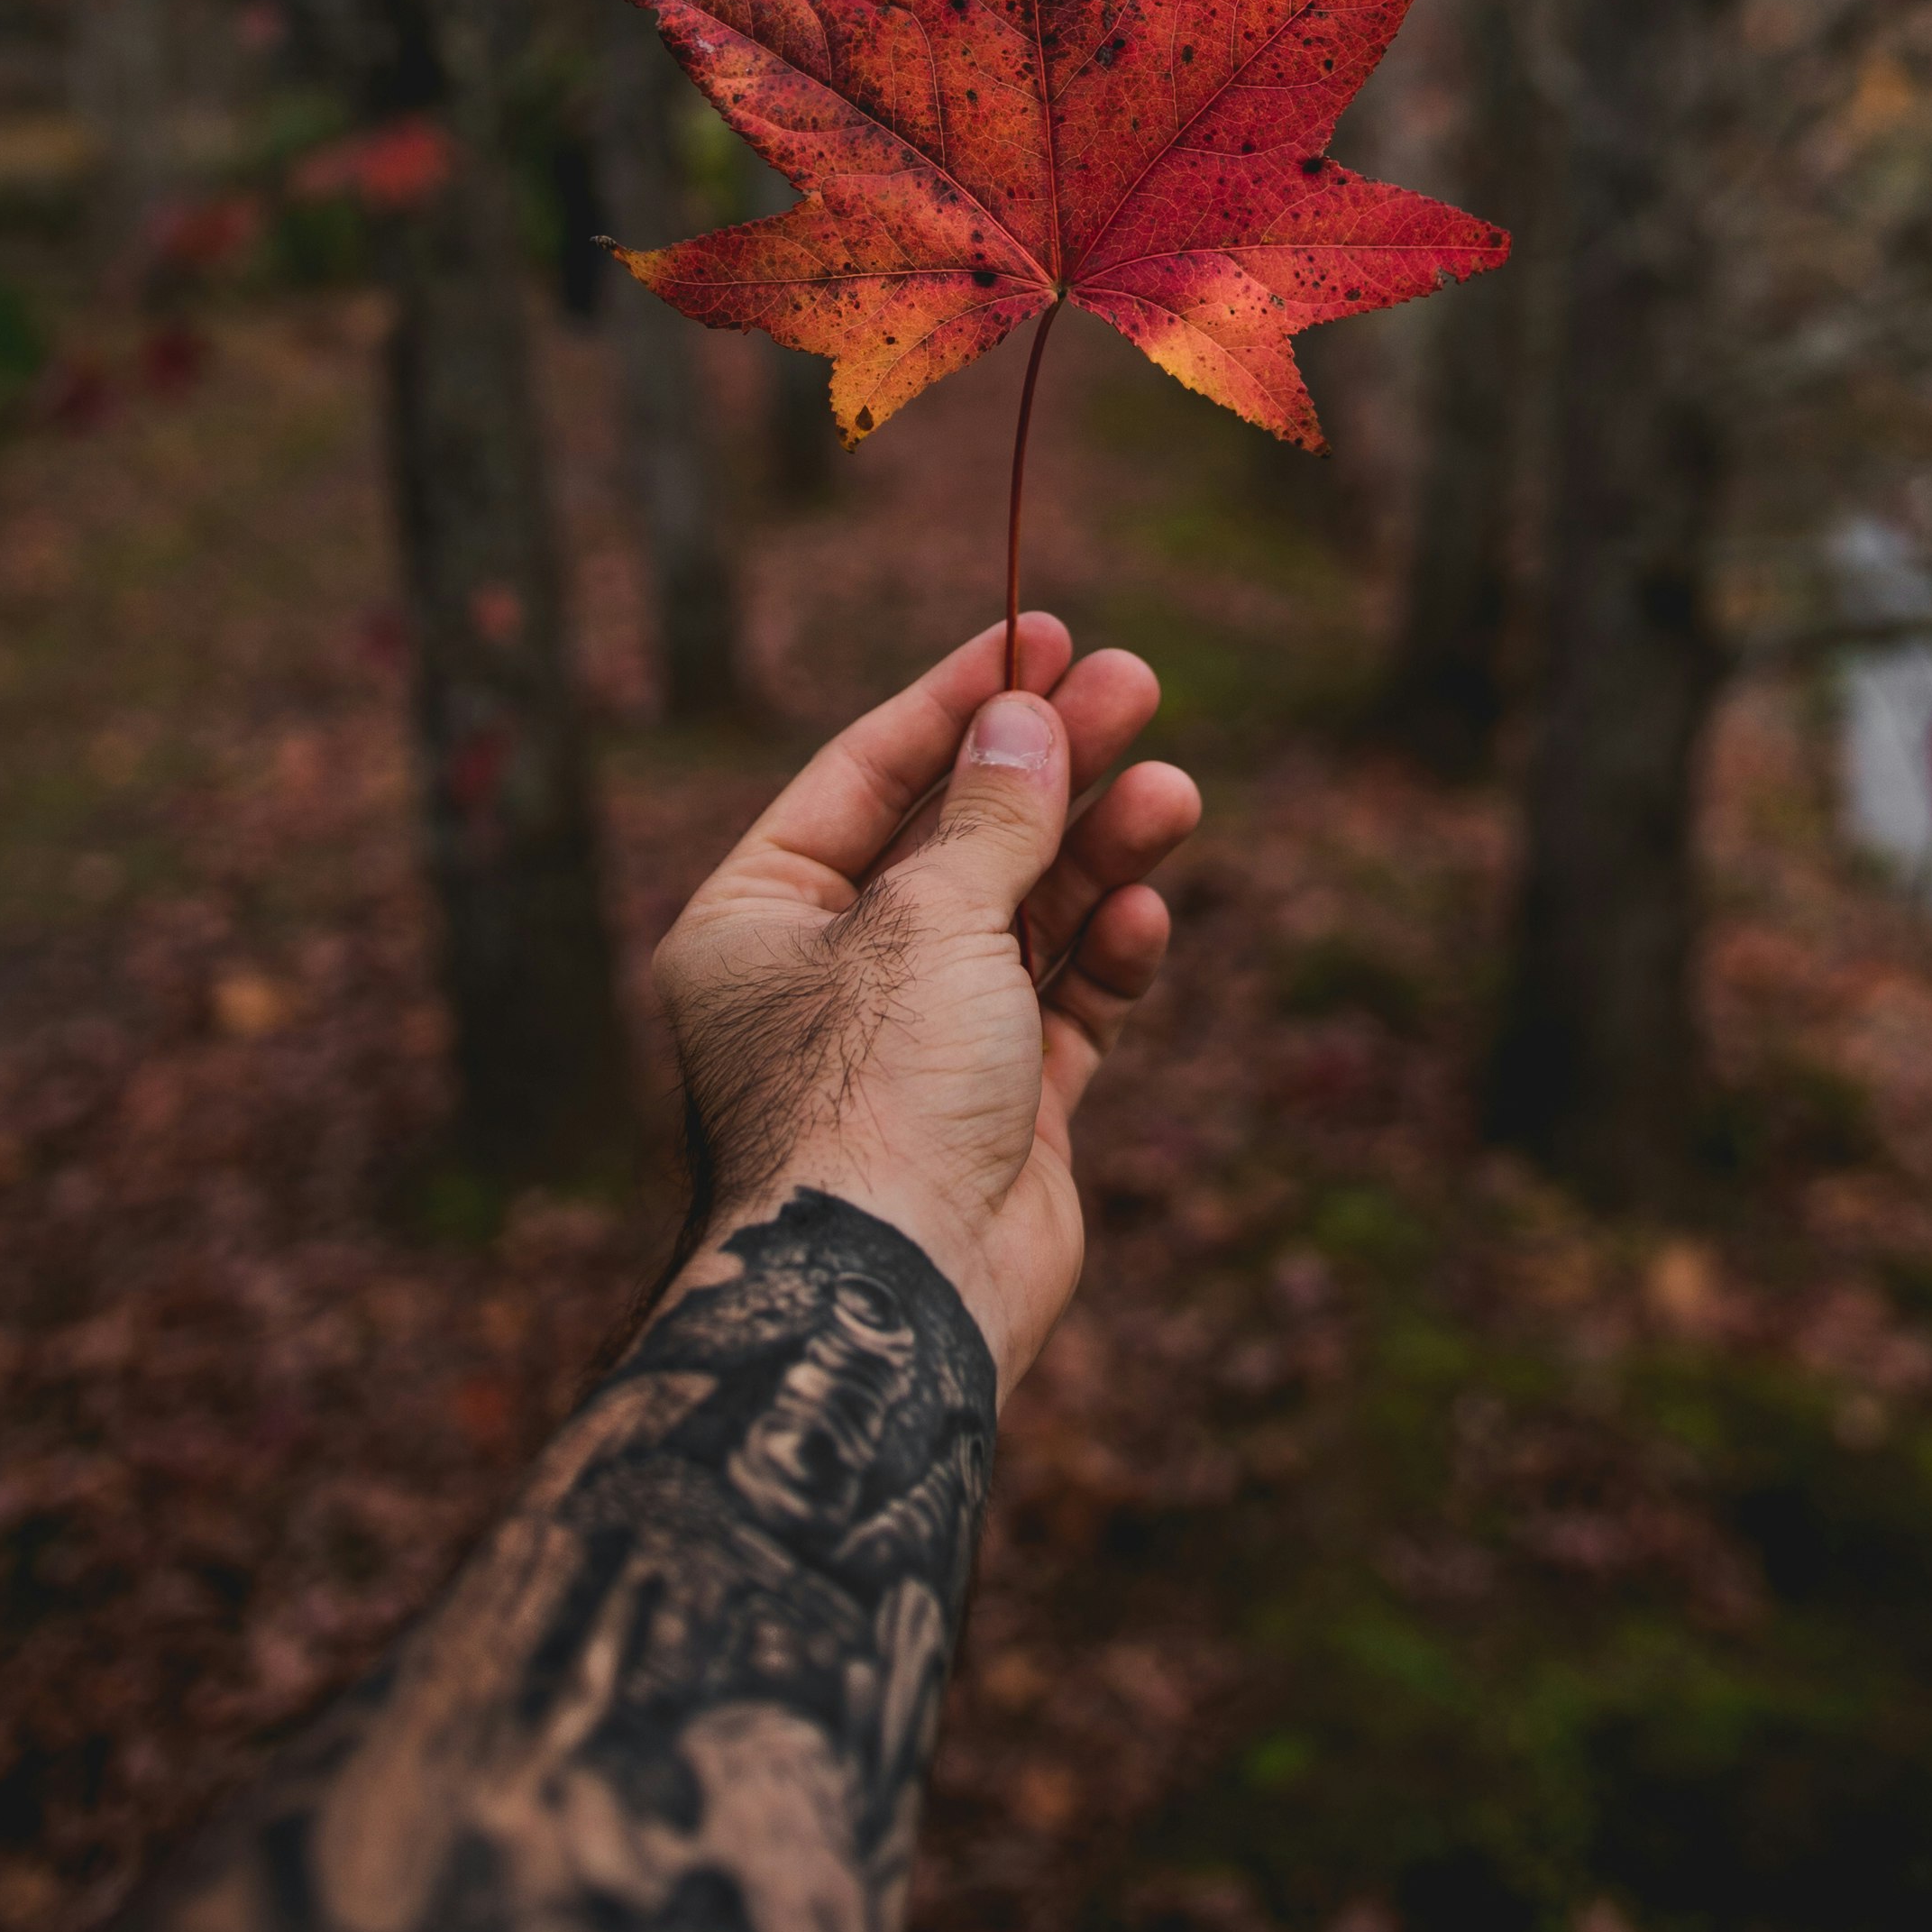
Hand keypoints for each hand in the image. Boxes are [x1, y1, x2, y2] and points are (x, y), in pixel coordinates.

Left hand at [652, 615, 1197, 1396]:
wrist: (893, 1300)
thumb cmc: (870, 1096)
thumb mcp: (928, 921)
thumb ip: (993, 819)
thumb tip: (1028, 719)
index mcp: (757, 921)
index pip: (864, 774)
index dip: (957, 700)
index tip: (1040, 631)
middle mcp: (831, 978)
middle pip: (957, 837)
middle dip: (1048, 765)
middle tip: (1137, 684)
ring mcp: (921, 1048)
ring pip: (1022, 917)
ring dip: (1095, 852)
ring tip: (1173, 791)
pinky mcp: (1002, 1113)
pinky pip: (1061, 1009)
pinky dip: (1103, 956)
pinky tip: (1144, 911)